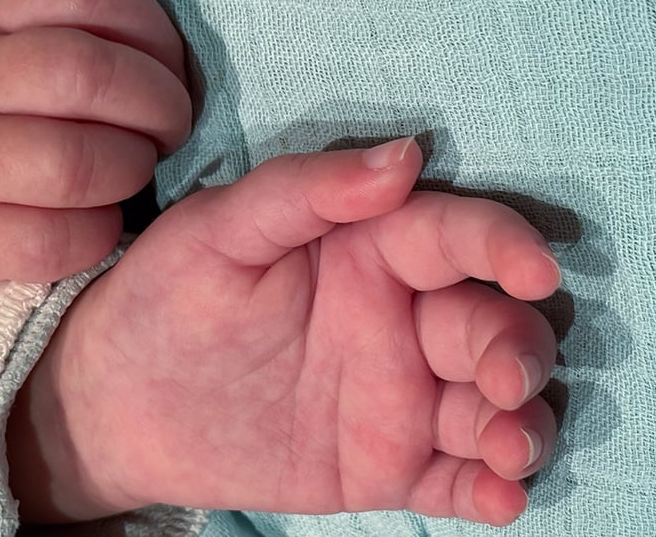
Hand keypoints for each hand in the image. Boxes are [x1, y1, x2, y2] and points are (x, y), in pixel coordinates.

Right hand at [0, 0, 190, 293]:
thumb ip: (30, 20)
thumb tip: (140, 39)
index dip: (149, 31)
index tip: (165, 67)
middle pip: (88, 75)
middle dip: (159, 103)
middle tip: (168, 127)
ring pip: (77, 162)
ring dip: (132, 169)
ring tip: (132, 172)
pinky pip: (55, 240)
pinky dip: (99, 232)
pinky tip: (99, 222)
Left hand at [8, 138, 561, 525]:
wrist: (119, 401)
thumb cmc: (165, 295)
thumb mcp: (219, 229)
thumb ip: (307, 191)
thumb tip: (404, 156)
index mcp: (370, 250)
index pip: (455, 238)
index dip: (504, 247)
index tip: (537, 270)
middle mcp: (400, 320)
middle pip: (492, 327)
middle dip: (516, 351)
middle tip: (503, 380)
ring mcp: (398, 396)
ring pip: (491, 408)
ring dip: (522, 426)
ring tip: (509, 450)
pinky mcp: (385, 464)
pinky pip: (453, 479)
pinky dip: (490, 491)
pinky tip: (501, 500)